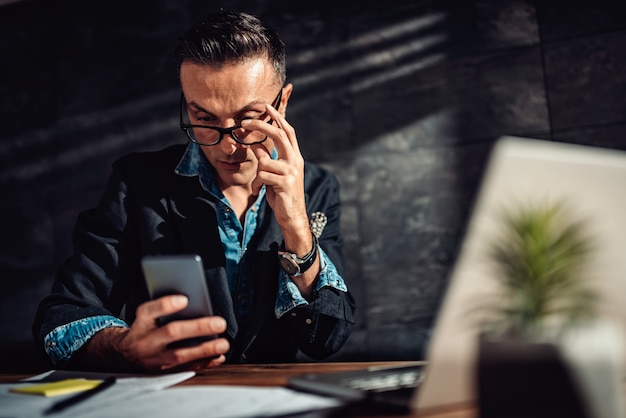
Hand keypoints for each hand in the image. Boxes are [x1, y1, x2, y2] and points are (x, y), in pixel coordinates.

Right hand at [80, 295, 229, 371]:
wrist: (125, 355)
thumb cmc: (145, 329)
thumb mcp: (148, 315)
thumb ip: (165, 308)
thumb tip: (193, 303)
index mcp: (142, 322)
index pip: (150, 311)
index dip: (166, 305)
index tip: (184, 299)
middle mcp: (146, 340)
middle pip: (171, 332)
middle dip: (197, 328)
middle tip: (219, 323)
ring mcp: (154, 358)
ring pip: (180, 355)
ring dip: (204, 350)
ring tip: (223, 344)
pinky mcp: (163, 372)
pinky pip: (185, 368)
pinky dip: (204, 363)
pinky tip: (218, 357)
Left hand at [246, 101, 308, 234]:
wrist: (293, 215)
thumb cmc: (282, 193)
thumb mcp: (274, 173)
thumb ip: (268, 159)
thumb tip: (255, 145)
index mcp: (295, 157)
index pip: (288, 132)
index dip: (278, 118)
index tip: (267, 107)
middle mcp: (296, 161)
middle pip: (279, 135)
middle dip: (261, 125)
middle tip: (245, 122)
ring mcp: (291, 172)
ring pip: (265, 161)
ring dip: (256, 174)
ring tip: (258, 186)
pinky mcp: (285, 183)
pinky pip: (262, 176)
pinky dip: (256, 184)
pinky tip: (259, 192)